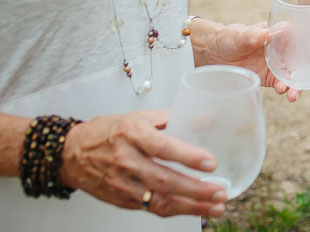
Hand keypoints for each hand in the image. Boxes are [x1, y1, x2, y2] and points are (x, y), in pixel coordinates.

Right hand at [58, 110, 226, 216]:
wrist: (70, 154)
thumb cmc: (108, 132)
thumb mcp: (140, 117)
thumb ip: (173, 118)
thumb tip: (208, 118)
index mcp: (133, 135)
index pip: (163, 147)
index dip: (188, 156)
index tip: (211, 163)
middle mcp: (127, 161)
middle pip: (165, 180)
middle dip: (197, 189)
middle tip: (221, 192)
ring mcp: (122, 184)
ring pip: (159, 200)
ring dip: (191, 207)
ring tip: (215, 206)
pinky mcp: (121, 200)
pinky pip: (151, 208)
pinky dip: (175, 210)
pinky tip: (194, 209)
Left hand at [198, 20, 309, 100]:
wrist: (211, 55)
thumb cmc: (228, 37)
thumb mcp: (238, 34)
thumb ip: (251, 34)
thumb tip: (265, 34)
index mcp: (284, 32)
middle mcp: (286, 49)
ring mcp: (280, 64)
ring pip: (300, 74)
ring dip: (304, 85)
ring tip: (296, 95)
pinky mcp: (270, 78)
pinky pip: (284, 85)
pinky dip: (286, 90)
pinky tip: (282, 93)